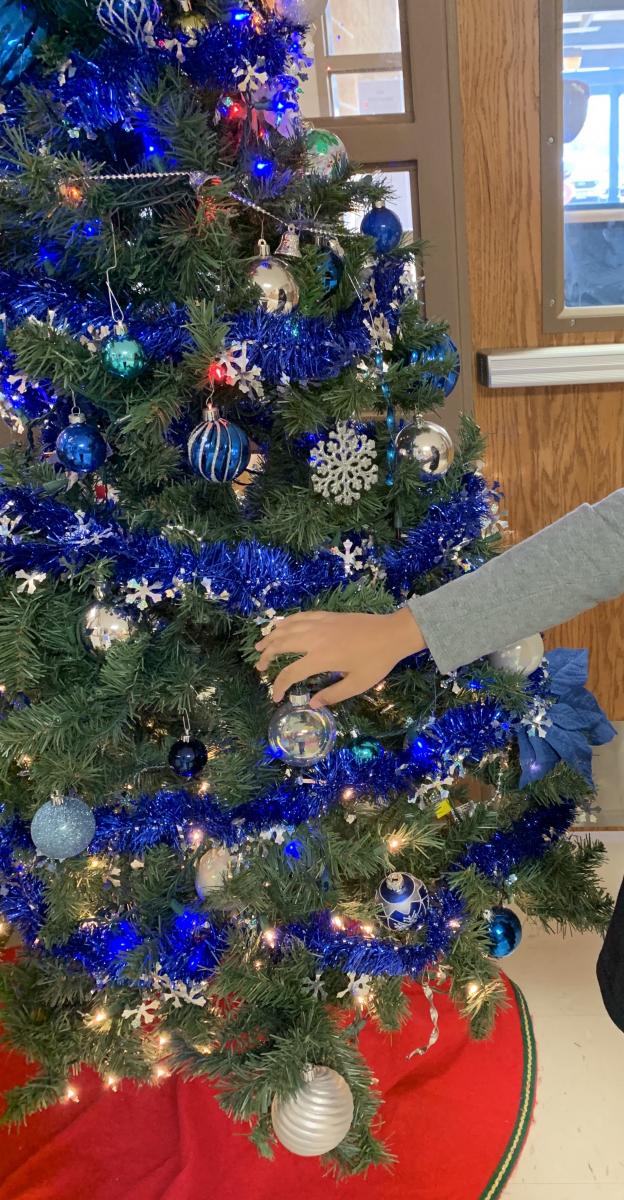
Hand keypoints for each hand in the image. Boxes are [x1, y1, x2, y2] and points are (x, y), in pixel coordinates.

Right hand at [255, 608, 426, 707]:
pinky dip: (286, 621)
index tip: (275, 697)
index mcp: (321, 658)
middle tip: (259, 667)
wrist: (392, 633)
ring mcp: (319, 624)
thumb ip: (332, 694)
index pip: (290, 673)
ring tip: (260, 645)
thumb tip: (312, 704)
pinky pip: (300, 616)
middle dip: (266, 656)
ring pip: (286, 628)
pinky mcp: (326, 616)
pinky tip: (281, 626)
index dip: (278, 686)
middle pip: (281, 645)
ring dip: (271, 637)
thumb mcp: (357, 684)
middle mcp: (315, 639)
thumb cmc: (376, 661)